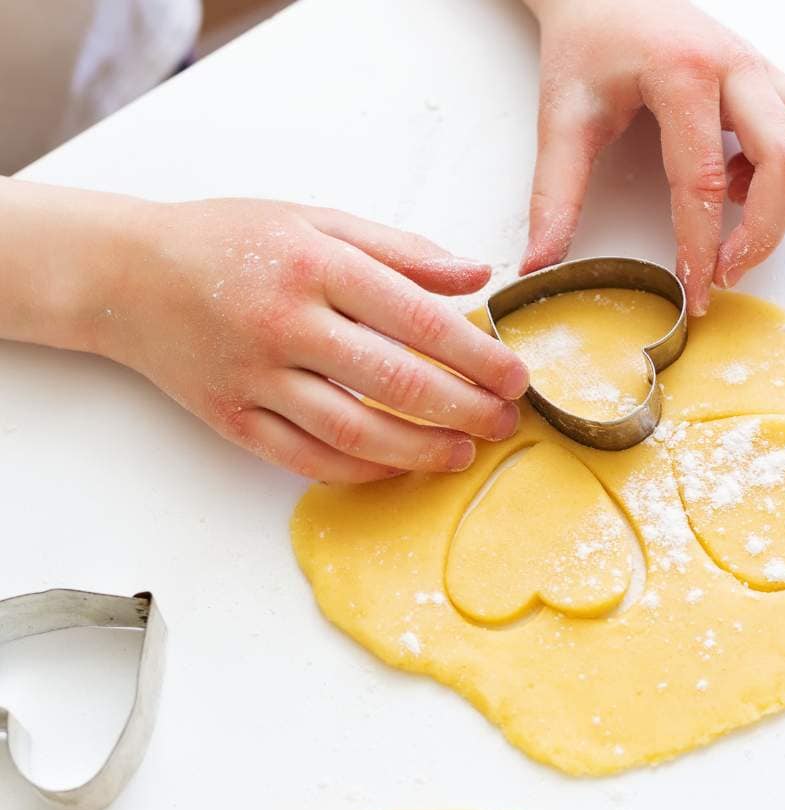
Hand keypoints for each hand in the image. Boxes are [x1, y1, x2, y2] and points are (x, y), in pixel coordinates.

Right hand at [91, 198, 527, 481]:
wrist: (127, 274)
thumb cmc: (233, 241)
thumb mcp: (316, 222)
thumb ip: (401, 250)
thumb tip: (478, 276)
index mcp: (315, 266)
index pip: (418, 318)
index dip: (476, 354)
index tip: (514, 376)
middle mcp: (285, 324)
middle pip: (395, 383)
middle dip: (463, 409)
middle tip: (503, 421)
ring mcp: (255, 379)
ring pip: (355, 434)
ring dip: (421, 450)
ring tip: (463, 453)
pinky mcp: (232, 420)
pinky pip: (308, 460)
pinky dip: (362, 470)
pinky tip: (400, 465)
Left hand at [521, 0, 784, 314]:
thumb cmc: (587, 46)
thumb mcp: (562, 118)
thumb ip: (554, 195)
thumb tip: (541, 263)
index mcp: (682, 71)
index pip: (703, 177)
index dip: (701, 245)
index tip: (697, 292)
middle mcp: (736, 64)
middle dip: (764, 230)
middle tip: (726, 271)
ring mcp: (760, 66)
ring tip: (733, 209)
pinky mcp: (770, 75)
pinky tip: (739, 175)